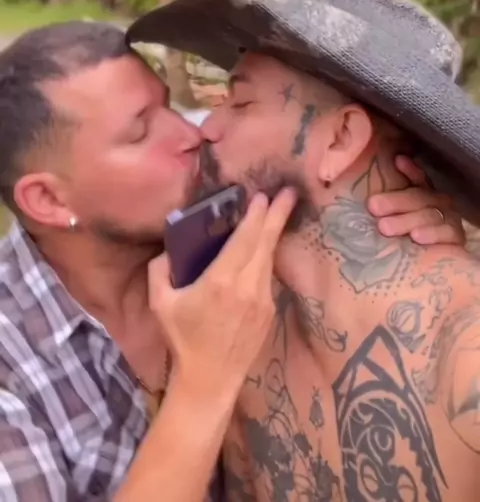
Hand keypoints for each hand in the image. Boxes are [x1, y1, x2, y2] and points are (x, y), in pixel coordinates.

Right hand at [148, 188, 296, 397]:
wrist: (210, 379)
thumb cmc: (182, 339)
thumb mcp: (160, 303)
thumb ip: (159, 269)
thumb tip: (168, 248)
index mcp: (221, 281)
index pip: (244, 239)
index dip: (255, 216)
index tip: (261, 196)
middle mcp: (247, 287)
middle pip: (265, 243)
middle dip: (278, 214)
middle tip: (289, 192)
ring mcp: (263, 300)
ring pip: (268, 259)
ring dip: (273, 234)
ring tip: (279, 212)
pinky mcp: (269, 311)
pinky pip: (267, 277)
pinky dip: (265, 259)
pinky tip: (262, 250)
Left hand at [368, 155, 464, 245]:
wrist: (422, 273)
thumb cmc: (400, 240)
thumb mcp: (390, 220)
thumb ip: (382, 207)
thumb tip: (370, 187)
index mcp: (421, 196)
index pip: (418, 178)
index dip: (410, 170)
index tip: (397, 161)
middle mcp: (437, 203)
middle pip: (419, 196)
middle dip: (395, 201)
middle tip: (372, 206)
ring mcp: (449, 218)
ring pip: (429, 214)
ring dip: (407, 220)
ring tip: (386, 227)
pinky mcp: (457, 238)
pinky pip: (448, 232)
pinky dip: (432, 233)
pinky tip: (417, 237)